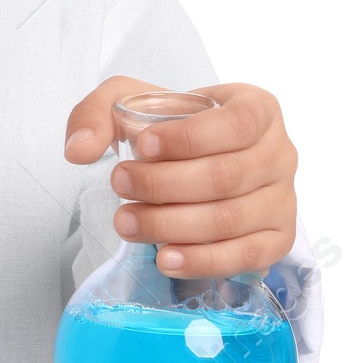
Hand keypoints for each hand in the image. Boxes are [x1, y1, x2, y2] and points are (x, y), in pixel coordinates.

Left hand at [62, 75, 298, 277]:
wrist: (194, 161)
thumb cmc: (169, 127)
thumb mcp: (130, 101)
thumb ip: (97, 113)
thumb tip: (79, 150)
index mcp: (257, 109)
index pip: (234, 124)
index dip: (187, 138)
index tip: (140, 146)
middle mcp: (280, 153)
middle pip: (226, 176)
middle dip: (163, 185)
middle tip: (119, 184)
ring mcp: (284, 199)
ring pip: (231, 219)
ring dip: (171, 224)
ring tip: (126, 222)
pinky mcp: (277, 240)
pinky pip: (245, 256)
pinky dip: (202, 261)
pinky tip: (164, 258)